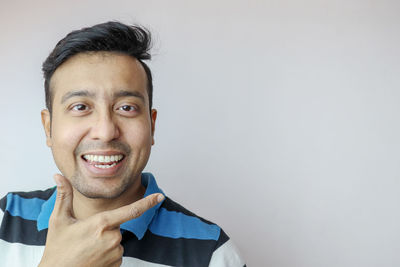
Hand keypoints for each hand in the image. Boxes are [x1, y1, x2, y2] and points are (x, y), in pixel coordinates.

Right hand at [38, 174, 163, 266]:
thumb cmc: (57, 249)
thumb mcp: (59, 220)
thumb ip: (63, 196)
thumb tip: (58, 176)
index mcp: (101, 223)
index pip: (131, 210)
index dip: (147, 203)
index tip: (160, 196)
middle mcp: (112, 238)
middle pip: (117, 226)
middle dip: (104, 228)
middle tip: (85, 238)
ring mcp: (115, 253)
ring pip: (116, 241)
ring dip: (105, 242)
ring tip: (86, 250)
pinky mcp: (116, 265)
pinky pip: (116, 253)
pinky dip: (106, 254)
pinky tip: (92, 258)